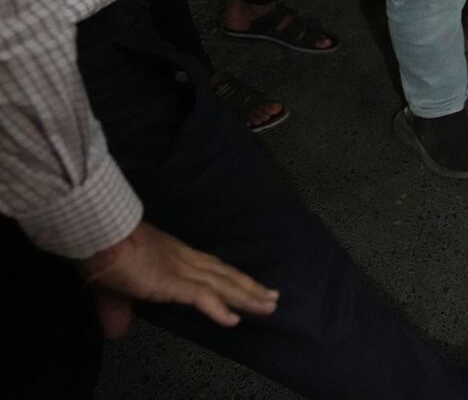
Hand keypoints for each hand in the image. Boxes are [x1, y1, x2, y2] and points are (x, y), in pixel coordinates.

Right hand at [78, 222, 278, 338]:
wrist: (98, 232)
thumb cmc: (102, 250)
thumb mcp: (111, 285)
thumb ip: (118, 308)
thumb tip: (116, 331)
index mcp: (174, 255)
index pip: (211, 268)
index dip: (231, 278)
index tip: (249, 285)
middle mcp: (184, 260)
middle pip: (225, 275)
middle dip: (250, 288)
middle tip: (273, 298)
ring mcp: (181, 270)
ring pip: (223, 285)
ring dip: (247, 297)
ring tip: (269, 306)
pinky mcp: (172, 282)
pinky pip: (202, 296)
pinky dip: (219, 309)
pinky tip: (234, 320)